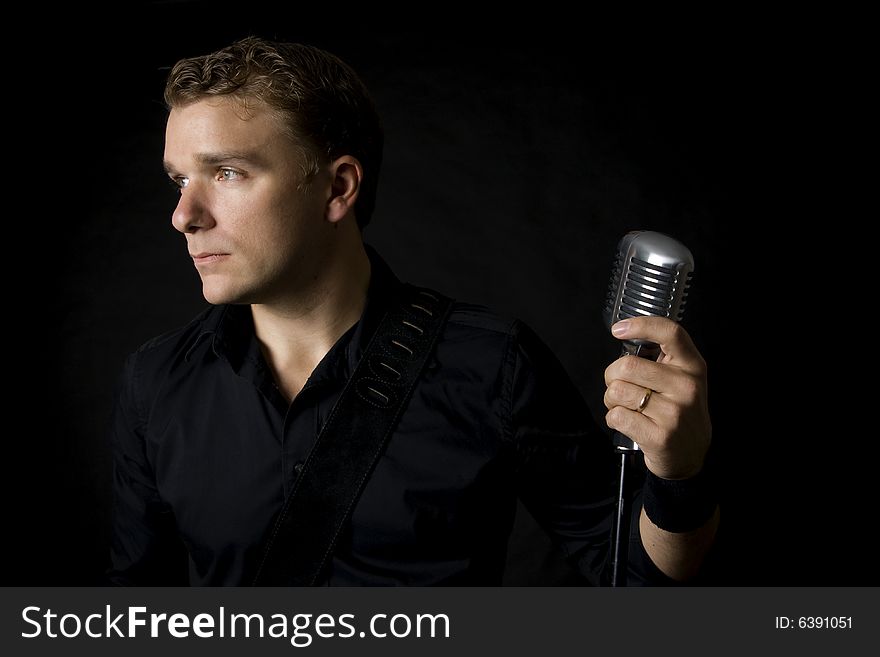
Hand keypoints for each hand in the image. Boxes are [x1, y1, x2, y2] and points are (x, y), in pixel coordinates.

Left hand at [603, 317, 710, 479]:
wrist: (689, 456)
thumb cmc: (678, 412)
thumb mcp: (682, 380)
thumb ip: (661, 359)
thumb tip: (625, 338)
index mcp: (693, 367)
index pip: (670, 333)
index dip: (641, 325)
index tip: (619, 329)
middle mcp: (687, 387)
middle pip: (627, 366)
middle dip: (612, 376)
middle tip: (620, 387)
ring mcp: (675, 413)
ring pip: (617, 391)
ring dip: (612, 399)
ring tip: (627, 406)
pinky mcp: (660, 436)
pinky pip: (617, 415)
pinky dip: (613, 418)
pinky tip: (628, 422)